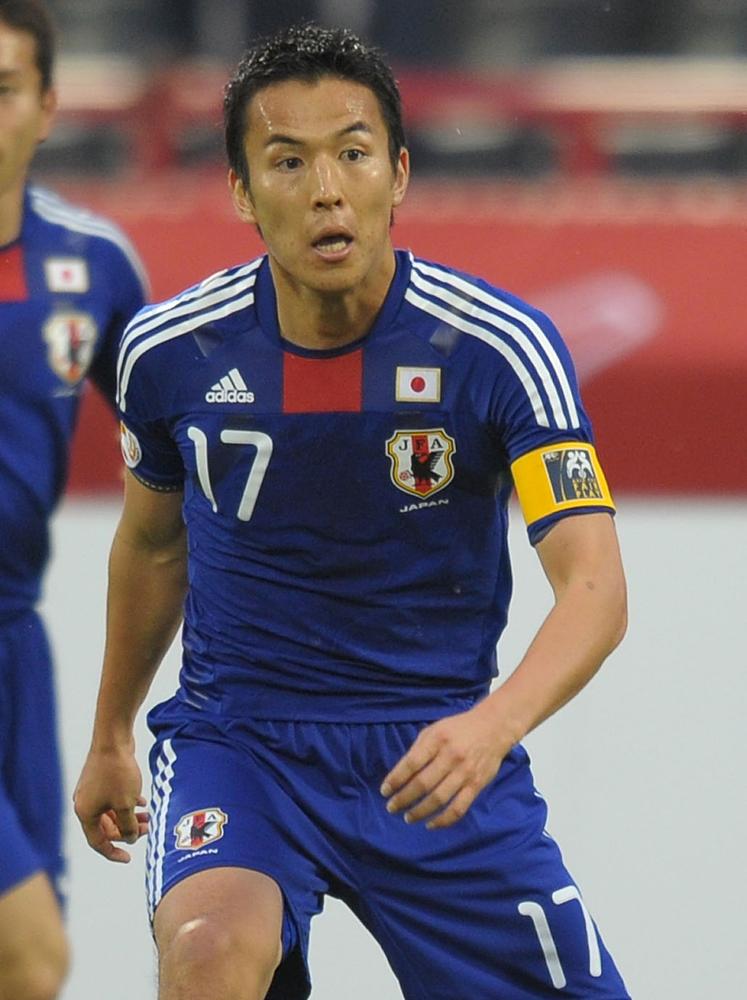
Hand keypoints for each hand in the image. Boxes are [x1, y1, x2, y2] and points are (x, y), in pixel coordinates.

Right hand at [74, 745, 147, 862]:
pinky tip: (143, 801)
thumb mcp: (126, 804)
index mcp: (85, 813)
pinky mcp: (101, 779)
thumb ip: (128, 826)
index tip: (128, 858)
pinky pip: (113, 798)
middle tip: (147, 828)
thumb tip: (130, 838)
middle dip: (127, 830)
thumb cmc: (118, 773)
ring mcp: (92, 790)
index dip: (113, 852)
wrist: (113, 738)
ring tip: (149, 816)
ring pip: (112, 811)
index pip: (98, 842)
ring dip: (129, 816)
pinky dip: (127, 802)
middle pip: (106, 826)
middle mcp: (85, 803)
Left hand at [380, 699, 512, 828]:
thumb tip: (400, 775)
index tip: (384, 791)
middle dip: (403, 799)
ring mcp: (465, 773)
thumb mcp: (434, 730)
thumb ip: (418, 750)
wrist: (493, 728)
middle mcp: (451, 756)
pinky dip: (443, 821)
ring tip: (407, 817)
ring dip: (420, 811)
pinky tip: (430, 824)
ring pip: (438, 799)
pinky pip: (458, 808)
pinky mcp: (476, 786)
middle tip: (391, 807)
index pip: (411, 764)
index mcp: (437, 740)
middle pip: (422, 784)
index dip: (395, 779)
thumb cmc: (458, 729)